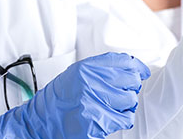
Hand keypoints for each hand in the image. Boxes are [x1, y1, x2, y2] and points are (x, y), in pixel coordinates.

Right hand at [0, 52, 150, 138]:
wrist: (40, 121)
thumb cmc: (59, 99)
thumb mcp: (76, 74)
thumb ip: (100, 69)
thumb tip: (131, 67)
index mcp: (87, 67)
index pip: (124, 60)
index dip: (137, 67)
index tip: (141, 72)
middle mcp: (91, 81)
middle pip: (130, 80)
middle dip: (131, 88)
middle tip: (123, 93)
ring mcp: (94, 100)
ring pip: (130, 100)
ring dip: (127, 105)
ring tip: (115, 107)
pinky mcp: (96, 120)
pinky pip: (124, 118)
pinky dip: (123, 119)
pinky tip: (114, 117)